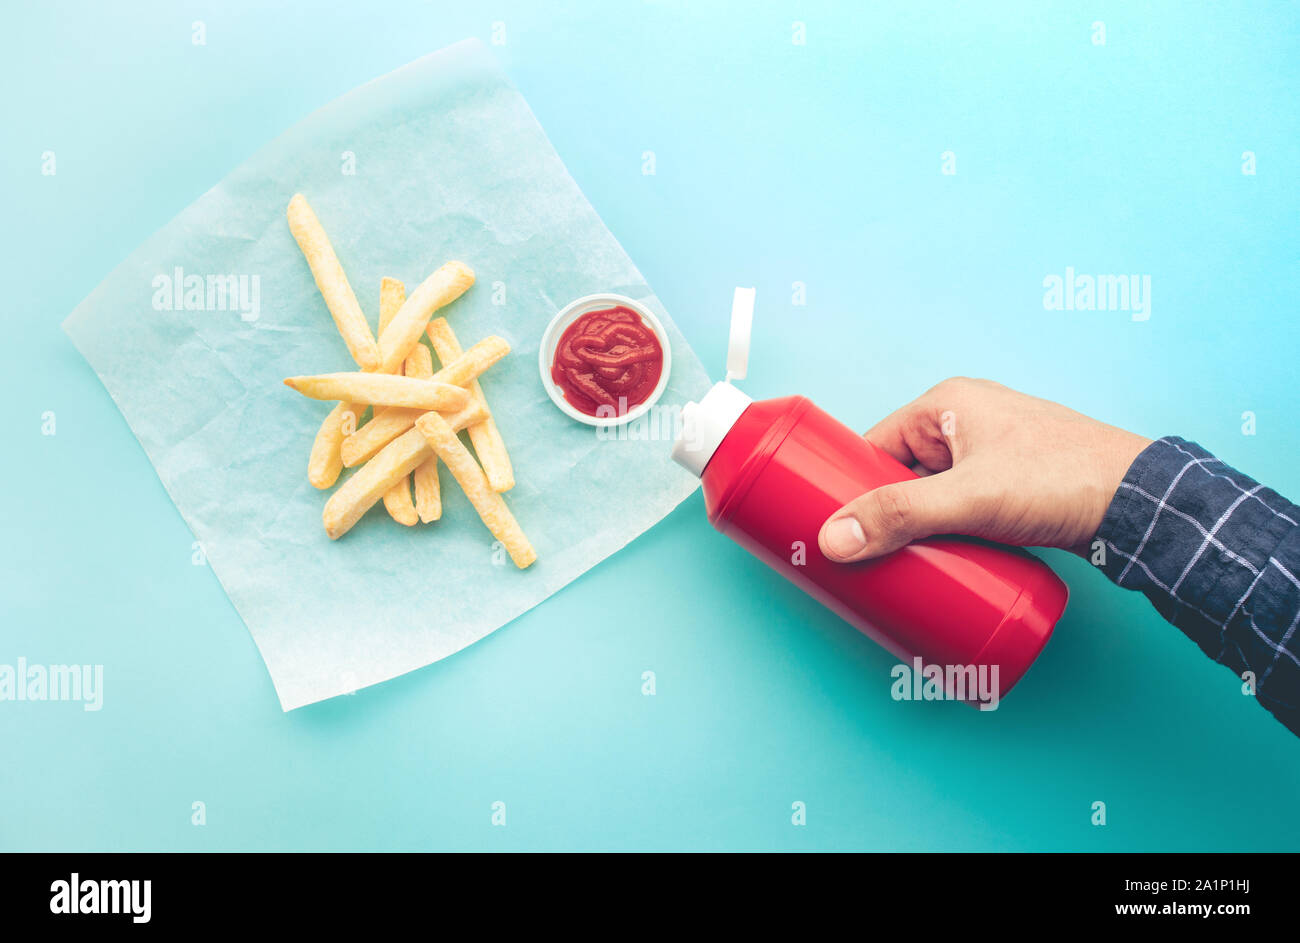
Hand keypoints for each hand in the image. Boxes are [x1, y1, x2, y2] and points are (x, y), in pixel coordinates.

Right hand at [817, 378, 1151, 561]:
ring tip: (892, 568)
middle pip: (899, 475)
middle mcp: (965, 424)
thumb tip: (834, 539)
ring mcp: (991, 456)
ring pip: (929, 497)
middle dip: (880, 515)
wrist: (1141, 505)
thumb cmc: (1060, 480)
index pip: (874, 444)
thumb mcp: (968, 499)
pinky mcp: (1011, 488)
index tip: (827, 523)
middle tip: (858, 557)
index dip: (846, 483)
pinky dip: (942, 534)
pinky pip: (958, 510)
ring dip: (912, 530)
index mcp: (947, 405)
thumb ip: (899, 517)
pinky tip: (933, 562)